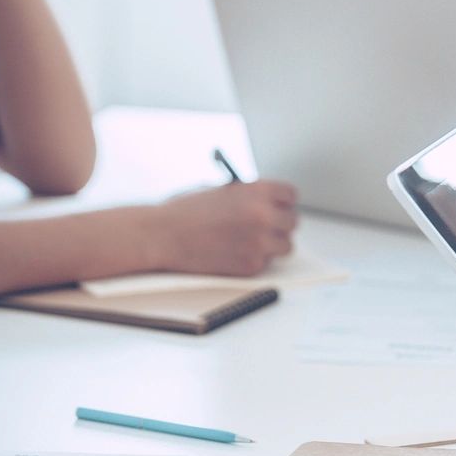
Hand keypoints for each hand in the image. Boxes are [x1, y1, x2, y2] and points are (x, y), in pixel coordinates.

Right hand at [150, 181, 298, 275]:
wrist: (163, 235)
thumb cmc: (186, 211)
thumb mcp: (222, 190)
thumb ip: (249, 195)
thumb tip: (269, 204)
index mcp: (257, 190)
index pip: (290, 195)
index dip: (283, 201)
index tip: (279, 206)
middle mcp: (263, 215)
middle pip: (292, 221)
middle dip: (280, 223)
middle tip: (268, 227)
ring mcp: (259, 242)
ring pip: (286, 245)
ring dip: (274, 244)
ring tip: (253, 241)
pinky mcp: (251, 265)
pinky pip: (266, 263)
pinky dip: (256, 260)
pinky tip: (236, 253)